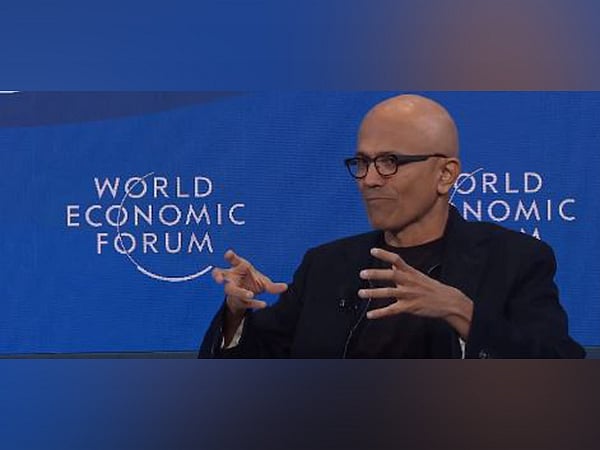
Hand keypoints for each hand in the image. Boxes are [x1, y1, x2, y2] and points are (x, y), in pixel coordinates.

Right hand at [212, 250, 287, 317]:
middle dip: (217, 276)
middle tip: (219, 279)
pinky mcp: (237, 300)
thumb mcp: (264, 283)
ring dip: (240, 292)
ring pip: (231, 290)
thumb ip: (273, 286)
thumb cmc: (252, 283)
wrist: (248, 298)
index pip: (232, 260)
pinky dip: (254, 303)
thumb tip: (286, 287)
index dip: (230, 257)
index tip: (229, 254)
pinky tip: (264, 304)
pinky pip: (244, 301)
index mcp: (238, 268)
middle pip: (220, 274)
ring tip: (250, 294)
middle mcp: (232, 278)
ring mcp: (233, 289)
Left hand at [358, 248, 472, 338]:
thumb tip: (392, 266)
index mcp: (411, 272)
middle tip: (362, 273)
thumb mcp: (418, 276)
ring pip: (388, 293)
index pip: (397, 260)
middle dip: (376, 274)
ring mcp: (409, 295)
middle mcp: (409, 282)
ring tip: (360, 293)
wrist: (448, 301)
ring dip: (373, 293)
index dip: (384, 255)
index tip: (372, 250)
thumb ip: (404, 271)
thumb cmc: (432, 288)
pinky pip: (392, 310)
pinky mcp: (409, 307)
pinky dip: (380, 313)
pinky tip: (370, 315)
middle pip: (391, 276)